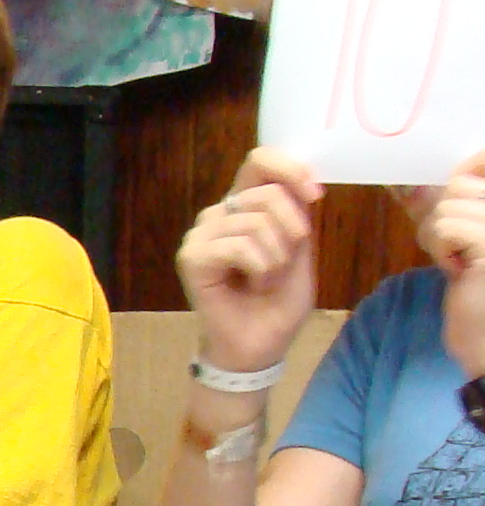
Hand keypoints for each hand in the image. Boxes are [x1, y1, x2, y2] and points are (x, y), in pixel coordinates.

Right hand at [179, 149, 321, 374]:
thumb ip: (297, 213)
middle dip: (292, 229)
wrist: (259, 346)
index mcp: (245, 205)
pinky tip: (252, 286)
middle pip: (265, 192)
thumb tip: (304, 184)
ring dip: (276, 257)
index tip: (315, 195)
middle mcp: (219, 213)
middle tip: (286, 262)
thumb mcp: (301, 249)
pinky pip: (239, 246)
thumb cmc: (277, 302)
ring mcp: (201, 234)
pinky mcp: (191, 257)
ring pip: (255, 221)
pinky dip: (260, 269)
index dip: (291, 169)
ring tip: (266, 279)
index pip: (260, 160)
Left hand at [415, 151, 484, 374]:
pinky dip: (440, 248)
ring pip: (448, 205)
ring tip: (459, 262)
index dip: (467, 169)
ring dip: (439, 237)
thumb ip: (458, 210)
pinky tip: (458, 270)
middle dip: (442, 216)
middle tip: (455, 249)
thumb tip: (439, 176)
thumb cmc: (475, 293)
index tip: (457, 191)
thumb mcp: (465, 243)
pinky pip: (445, 225)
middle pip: (460, 184)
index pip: (481, 162)